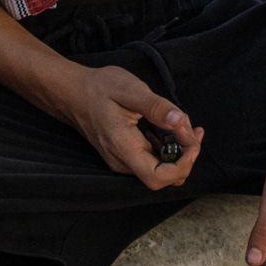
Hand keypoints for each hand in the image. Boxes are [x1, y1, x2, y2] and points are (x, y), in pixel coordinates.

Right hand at [56, 64, 202, 189]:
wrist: (72, 92)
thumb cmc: (98, 88)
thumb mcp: (130, 90)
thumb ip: (156, 107)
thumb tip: (179, 121)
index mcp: (123, 147)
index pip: (157, 178)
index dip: (182, 165)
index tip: (192, 141)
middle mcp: (122, 161)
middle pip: (164, 176)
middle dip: (185, 155)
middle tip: (192, 128)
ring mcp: (123, 159)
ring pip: (160, 167)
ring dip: (179, 150)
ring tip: (184, 124)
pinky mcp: (126, 153)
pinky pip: (153, 158)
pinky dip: (168, 146)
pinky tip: (173, 127)